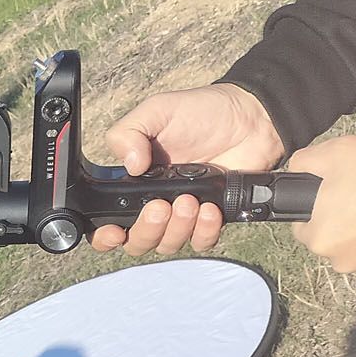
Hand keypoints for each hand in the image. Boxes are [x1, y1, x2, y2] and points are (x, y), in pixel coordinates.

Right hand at [91, 83, 286, 254]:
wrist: (250, 116)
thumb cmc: (200, 111)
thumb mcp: (155, 111)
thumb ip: (128, 133)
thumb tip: (130, 167)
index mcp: (134, 184)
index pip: (107, 224)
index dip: (105, 237)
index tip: (115, 231)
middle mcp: (155, 204)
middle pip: (137, 242)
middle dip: (147, 230)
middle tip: (161, 206)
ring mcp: (184, 214)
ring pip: (168, 245)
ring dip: (177, 228)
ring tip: (190, 200)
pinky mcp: (212, 218)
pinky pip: (201, 242)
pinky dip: (204, 231)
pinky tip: (210, 208)